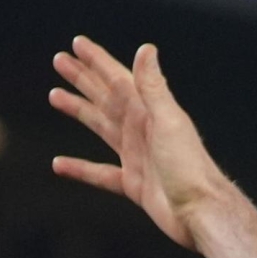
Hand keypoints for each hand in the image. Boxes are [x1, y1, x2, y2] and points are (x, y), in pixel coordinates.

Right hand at [49, 36, 228, 249]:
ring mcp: (137, 157)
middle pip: (106, 98)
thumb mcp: (169, 121)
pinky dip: (80, 169)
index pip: (118, 79)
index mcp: (150, 114)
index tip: (77, 44)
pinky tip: (60, 164)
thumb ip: (153, 87)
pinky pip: (100, 173)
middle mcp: (143, 131)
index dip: (98, 61)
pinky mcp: (134, 184)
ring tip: (55, 96)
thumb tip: (146, 49)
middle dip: (83, 79)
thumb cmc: (190, 168)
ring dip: (80, 111)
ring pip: (101, 127)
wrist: (201, 212)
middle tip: (60, 61)